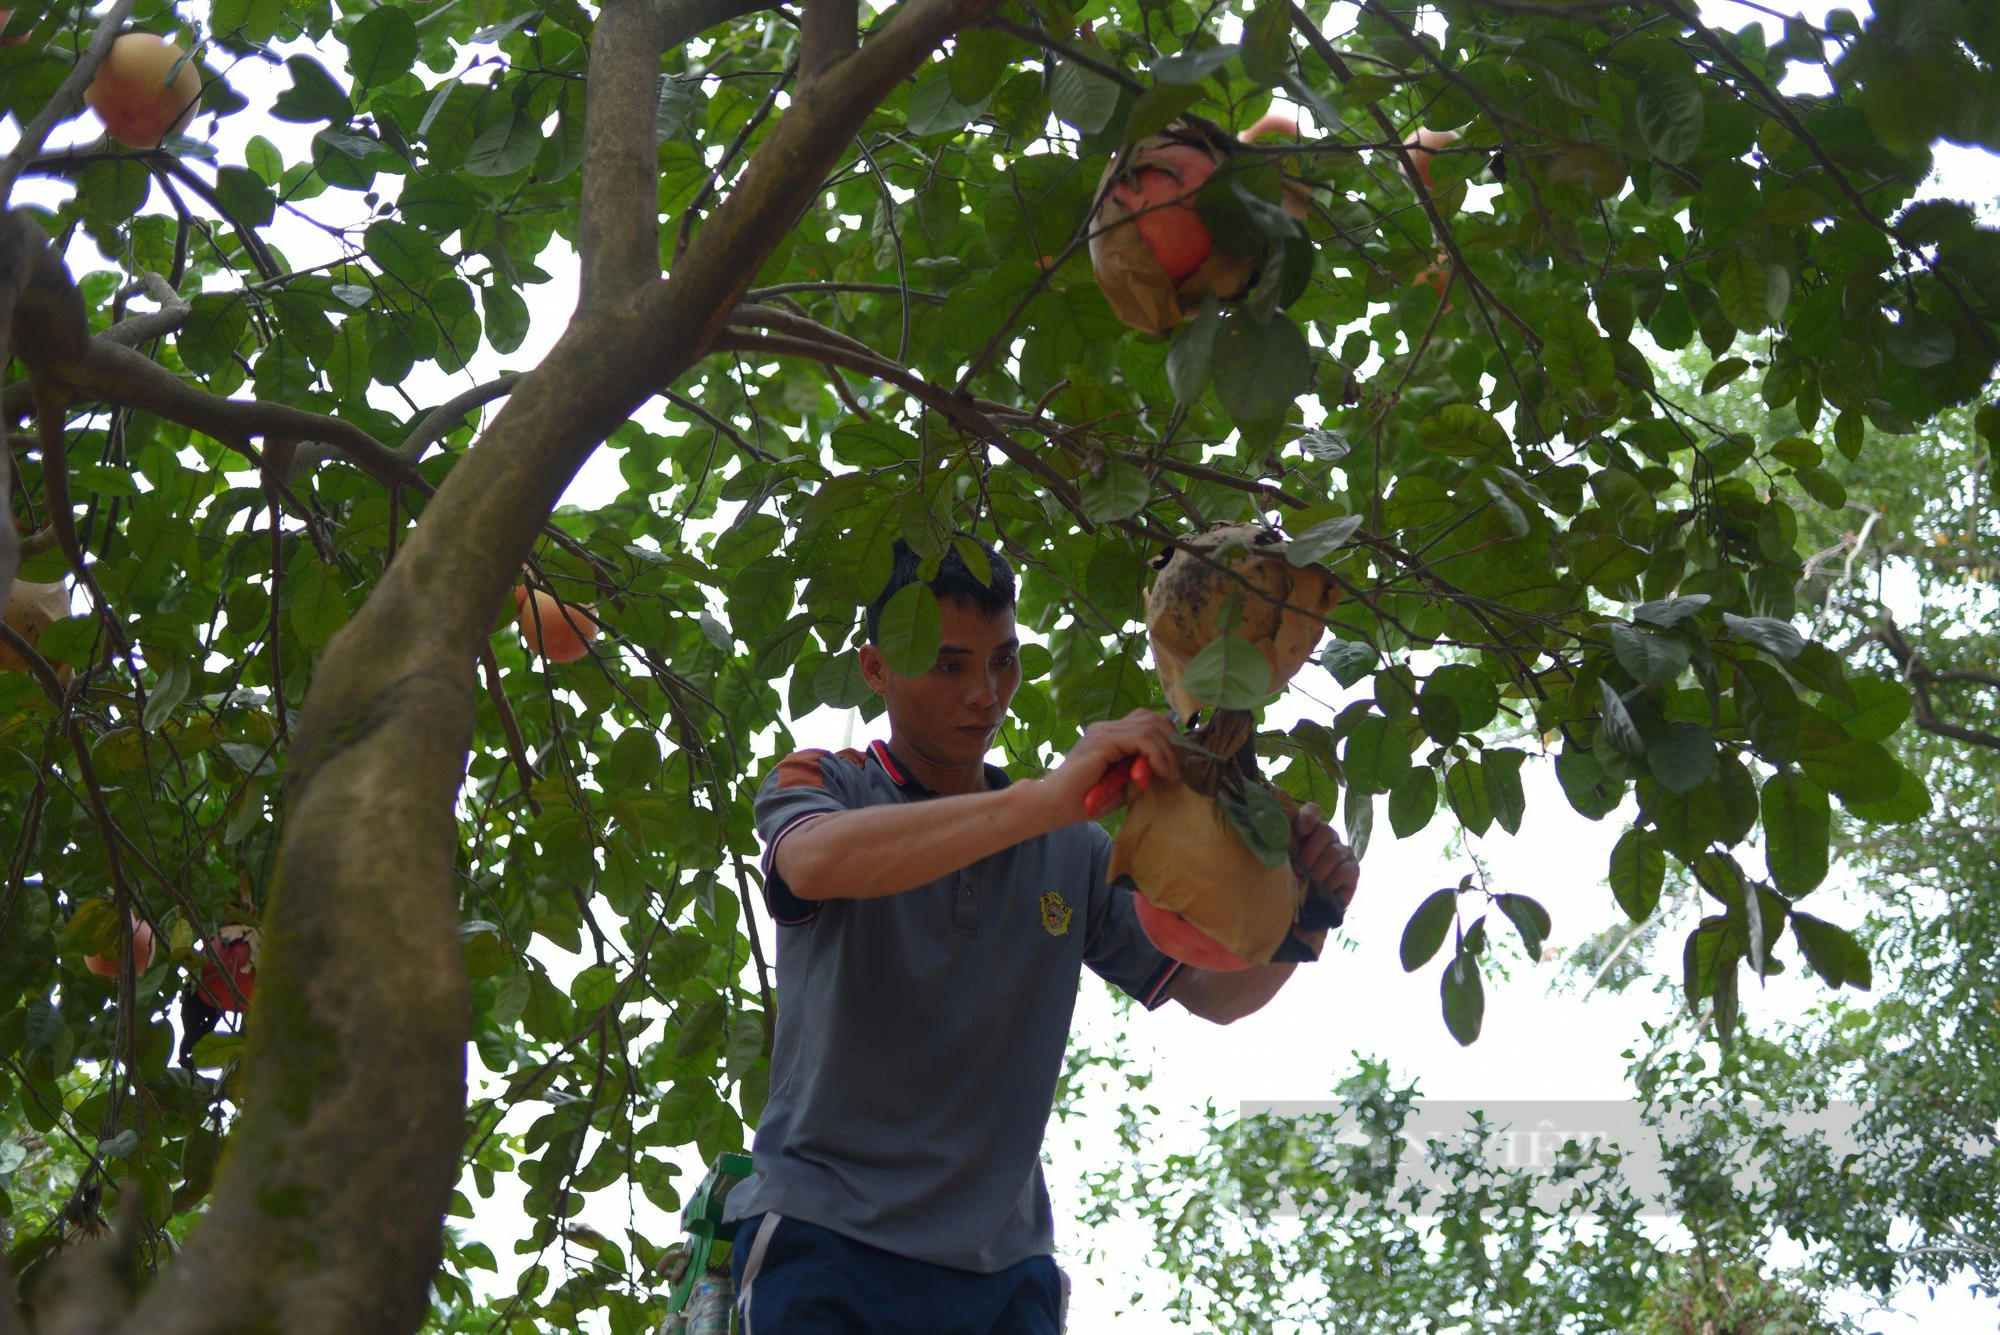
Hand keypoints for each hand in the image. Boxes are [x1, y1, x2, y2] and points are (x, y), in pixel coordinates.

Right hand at [1034, 709, 1183, 824]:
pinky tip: (1159, 772)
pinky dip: (1156, 755)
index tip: (1177, 765)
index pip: (1147, 720)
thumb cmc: (1086, 800)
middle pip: (1153, 718)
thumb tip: (1168, 767)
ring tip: (1170, 774)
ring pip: (1150, 727)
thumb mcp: (1122, 784)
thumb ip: (1141, 771)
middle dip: (1173, 743)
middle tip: (1178, 770)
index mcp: (1110, 733)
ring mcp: (1103, 731)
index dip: (1168, 738)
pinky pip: (1141, 739)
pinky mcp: (1102, 741)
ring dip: (1168, 752)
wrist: (1054, 805)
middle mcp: (1107, 727)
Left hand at [1291, 802, 1358, 909]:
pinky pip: (1344, 870)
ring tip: (1308, 881)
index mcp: (1309, 830)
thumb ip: (1284, 847)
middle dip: (1310, 851)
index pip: (1314, 811)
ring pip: (1335, 851)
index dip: (1309, 817)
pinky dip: (1331, 881)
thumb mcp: (1283, 863)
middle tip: (1297, 869)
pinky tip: (1322, 889)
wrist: (1306, 909)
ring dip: (1318, 869)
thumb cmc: (1291, 881)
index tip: (1300, 831)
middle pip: (1326, 831)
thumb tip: (1275, 834)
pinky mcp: (1353, 870)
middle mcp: (1328, 838)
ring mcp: (1343, 852)